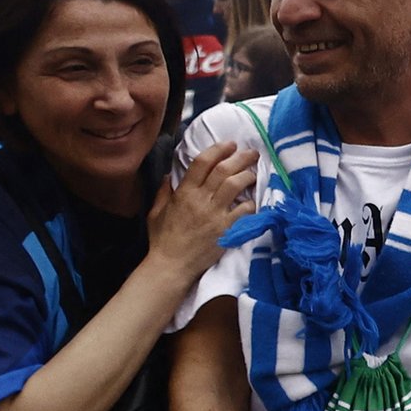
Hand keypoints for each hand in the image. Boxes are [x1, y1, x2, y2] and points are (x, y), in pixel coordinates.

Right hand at [149, 141, 257, 278]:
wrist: (172, 265)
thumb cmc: (162, 239)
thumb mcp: (156, 212)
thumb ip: (163, 192)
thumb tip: (168, 175)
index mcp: (184, 193)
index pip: (202, 162)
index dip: (218, 149)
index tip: (230, 144)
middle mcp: (200, 200)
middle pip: (224, 170)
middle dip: (240, 157)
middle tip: (251, 152)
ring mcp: (215, 214)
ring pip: (236, 185)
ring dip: (248, 175)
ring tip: (254, 172)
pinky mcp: (226, 229)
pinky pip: (245, 210)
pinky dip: (251, 202)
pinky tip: (253, 200)